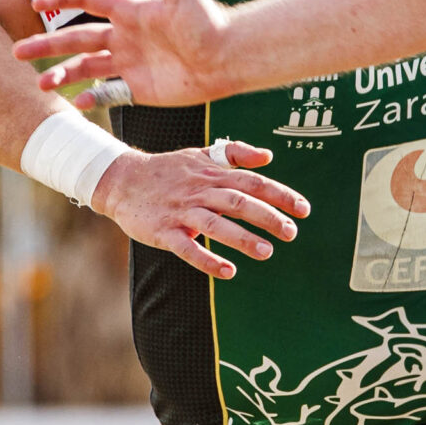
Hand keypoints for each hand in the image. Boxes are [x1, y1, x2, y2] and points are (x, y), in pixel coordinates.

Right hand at [13, 0, 234, 106]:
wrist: (228, 58)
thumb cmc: (208, 21)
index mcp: (129, 11)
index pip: (87, 1)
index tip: (36, 3)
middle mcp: (124, 37)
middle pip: (76, 39)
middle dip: (46, 44)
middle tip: (18, 52)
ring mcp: (129, 64)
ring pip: (86, 68)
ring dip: (61, 74)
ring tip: (40, 84)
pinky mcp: (139, 89)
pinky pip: (108, 94)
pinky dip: (91, 99)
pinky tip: (76, 104)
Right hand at [91, 140, 308, 278]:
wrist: (121, 179)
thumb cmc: (167, 169)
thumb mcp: (200, 154)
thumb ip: (235, 153)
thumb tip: (268, 156)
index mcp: (212, 173)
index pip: (252, 182)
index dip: (280, 194)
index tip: (304, 209)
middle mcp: (199, 191)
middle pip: (238, 202)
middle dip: (267, 217)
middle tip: (291, 233)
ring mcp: (181, 212)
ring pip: (215, 225)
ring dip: (242, 239)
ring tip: (267, 252)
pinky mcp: (164, 231)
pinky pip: (187, 248)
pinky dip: (207, 260)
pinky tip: (228, 271)